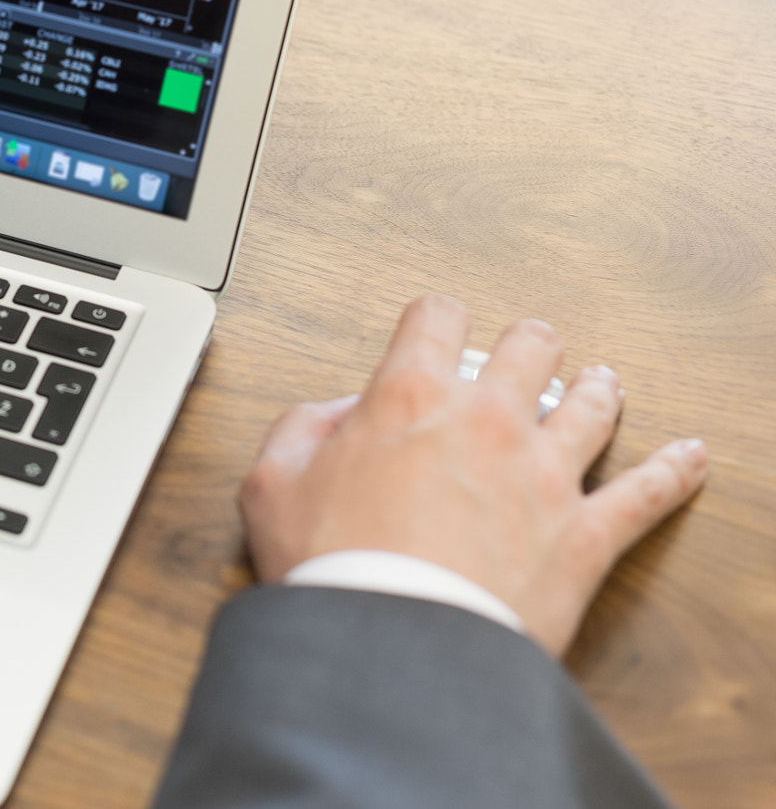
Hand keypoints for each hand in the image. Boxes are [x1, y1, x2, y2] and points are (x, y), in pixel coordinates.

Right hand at [239, 293, 706, 653]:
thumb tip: (329, 416)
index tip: (435, 327)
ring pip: (593, 405)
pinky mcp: (585, 535)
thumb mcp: (270, 486)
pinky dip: (675, 471)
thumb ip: (297, 432)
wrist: (398, 643)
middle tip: (525, 353)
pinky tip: (690, 457)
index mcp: (410, 398)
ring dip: (596, 390)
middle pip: (530, 346)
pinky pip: (648, 493)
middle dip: (527, 344)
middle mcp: (488, 421)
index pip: (434, 317)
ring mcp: (545, 475)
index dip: (434, 316)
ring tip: (599, 386)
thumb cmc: (335, 568)